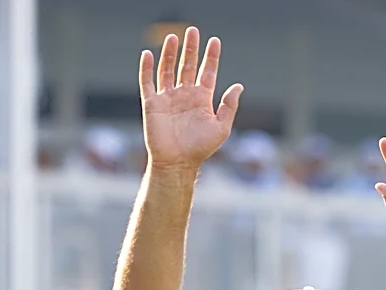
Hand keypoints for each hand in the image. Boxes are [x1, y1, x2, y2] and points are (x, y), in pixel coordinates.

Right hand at [139, 28, 242, 171]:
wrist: (177, 162)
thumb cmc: (200, 148)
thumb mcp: (222, 127)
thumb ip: (229, 106)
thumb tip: (239, 86)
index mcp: (202, 100)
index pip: (207, 72)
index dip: (211, 57)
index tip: (215, 41)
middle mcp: (185, 96)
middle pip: (188, 65)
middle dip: (191, 48)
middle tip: (194, 30)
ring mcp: (168, 98)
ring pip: (168, 69)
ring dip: (171, 53)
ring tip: (174, 36)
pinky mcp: (152, 103)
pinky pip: (147, 82)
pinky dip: (147, 68)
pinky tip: (149, 54)